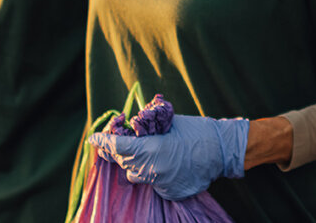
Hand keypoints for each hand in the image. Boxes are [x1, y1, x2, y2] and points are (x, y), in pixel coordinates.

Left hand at [88, 114, 248, 199]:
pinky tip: (164, 164)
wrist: (222, 150)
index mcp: (151, 150)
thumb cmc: (196, 131)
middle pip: (123, 163)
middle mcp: (152, 171)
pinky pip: (153, 184)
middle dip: (118, 153)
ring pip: (136, 176)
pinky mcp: (170, 193)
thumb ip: (147, 128)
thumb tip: (130, 128)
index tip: (93, 138)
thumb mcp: (168, 122)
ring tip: (144, 153)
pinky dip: (153, 174)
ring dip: (135, 165)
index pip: (118, 147)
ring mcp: (161, 184)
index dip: (103, 142)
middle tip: (116, 143)